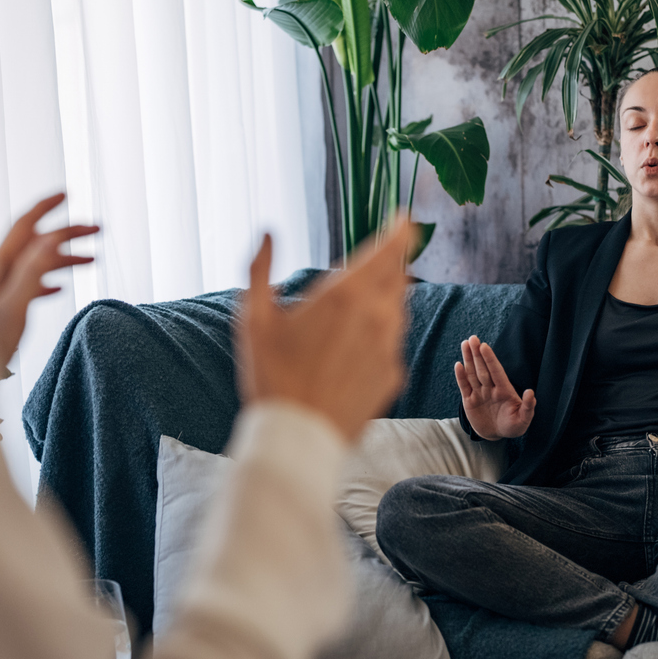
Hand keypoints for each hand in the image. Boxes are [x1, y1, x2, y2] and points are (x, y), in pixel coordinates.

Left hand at [0, 193, 98, 378]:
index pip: (25, 226)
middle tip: (95, 230)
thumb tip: (50, 238)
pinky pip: (29, 284)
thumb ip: (31, 272)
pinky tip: (58, 289)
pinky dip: (49, 280)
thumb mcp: (12, 309)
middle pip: (35, 242)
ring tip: (90, 260)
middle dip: (66, 233)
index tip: (68, 195)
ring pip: (35, 263)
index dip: (46, 207)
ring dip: (63, 258)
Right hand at [237, 223, 415, 442]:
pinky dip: (380, 338)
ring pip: (398, 310)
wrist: (297, 439)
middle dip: (390, 264)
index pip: (389, 249)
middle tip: (378, 259)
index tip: (405, 220)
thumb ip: (259, 269)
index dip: (401, 231)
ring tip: (356, 310)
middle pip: (398, 276)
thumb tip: (266, 234)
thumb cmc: (270, 376)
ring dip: (384, 301)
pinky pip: (393, 344)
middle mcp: (376, 315)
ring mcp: (389, 347)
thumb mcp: (252, 319)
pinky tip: (352, 352)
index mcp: (344, 294)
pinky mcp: (394, 375)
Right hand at [454, 335, 534, 440]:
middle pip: (483, 368)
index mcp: (504, 390)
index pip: (496, 372)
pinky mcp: (469, 401)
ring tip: (465, 344)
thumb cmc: (513, 426)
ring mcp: (479, 393)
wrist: (497, 434)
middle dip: (477, 354)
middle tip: (473, 338)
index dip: (490, 359)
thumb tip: (531, 392)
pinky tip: (458, 365)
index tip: (485, 346)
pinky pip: (464, 386)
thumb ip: (528, 407)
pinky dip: (461, 376)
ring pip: (472, 373)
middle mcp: (491, 389)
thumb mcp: (523, 420)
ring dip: (468, 359)